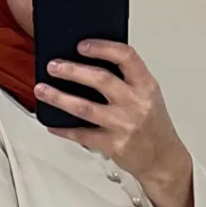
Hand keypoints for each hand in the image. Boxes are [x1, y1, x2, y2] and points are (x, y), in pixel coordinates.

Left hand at [35, 42, 194, 206]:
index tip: (81, 45)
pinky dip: (65, 129)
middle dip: (72, 70)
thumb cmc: (153, 126)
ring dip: (60, 98)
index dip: (102, 47)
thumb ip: (127, 79)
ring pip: (85, 108)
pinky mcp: (113, 145)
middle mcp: (135, 103)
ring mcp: (123, 125)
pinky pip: (83, 135)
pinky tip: (52, 124)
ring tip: (42, 90)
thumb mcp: (148, 95)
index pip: (125, 57)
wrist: (163, 160)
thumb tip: (91, 63)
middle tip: (53, 66)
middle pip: (100, 80)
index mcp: (145, 85)